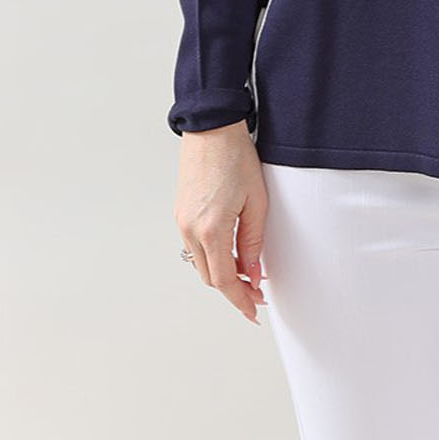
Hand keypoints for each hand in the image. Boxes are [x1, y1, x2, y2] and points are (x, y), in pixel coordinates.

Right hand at [174, 122, 268, 323]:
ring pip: (201, 263)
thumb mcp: (256, 202)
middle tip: (258, 291)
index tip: (254, 311)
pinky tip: (230, 252)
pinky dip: (212, 256)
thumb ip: (253, 242)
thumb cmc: (235, 157)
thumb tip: (253, 272)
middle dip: (234, 289)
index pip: (225, 280)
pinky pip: (195, 246)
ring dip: (222, 273)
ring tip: (248, 272)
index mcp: (211, 229)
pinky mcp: (181, 213)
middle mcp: (190, 229)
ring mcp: (182, 221)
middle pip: (210, 277)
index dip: (241, 299)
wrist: (212, 128)